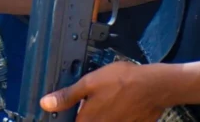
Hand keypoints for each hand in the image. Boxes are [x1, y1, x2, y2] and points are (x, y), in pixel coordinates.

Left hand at [40, 61, 167, 121]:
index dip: (67, 116)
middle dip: (85, 113)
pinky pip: (117, 121)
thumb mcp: (89, 83)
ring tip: (108, 99)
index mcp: (88, 120)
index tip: (69, 110)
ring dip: (102, 114)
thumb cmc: (122, 81)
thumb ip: (67, 96)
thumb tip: (45, 103)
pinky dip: (115, 116)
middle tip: (94, 100)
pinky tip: (118, 104)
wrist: (154, 86)